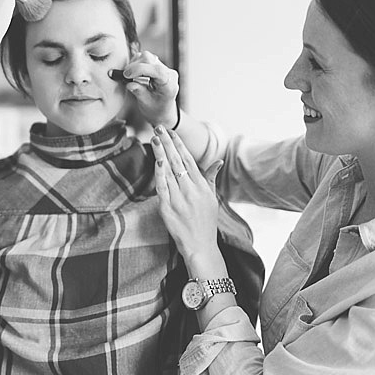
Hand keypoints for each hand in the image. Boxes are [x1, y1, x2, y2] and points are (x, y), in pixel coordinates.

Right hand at [117, 50, 179, 129]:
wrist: (163, 111)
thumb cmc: (156, 110)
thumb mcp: (146, 104)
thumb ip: (138, 92)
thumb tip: (129, 84)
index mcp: (169, 84)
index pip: (157, 70)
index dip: (139, 69)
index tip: (126, 75)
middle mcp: (169, 73)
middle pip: (149, 59)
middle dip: (134, 66)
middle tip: (125, 77)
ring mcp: (164, 68)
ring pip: (146, 57)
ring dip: (134, 65)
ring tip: (130, 77)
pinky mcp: (158, 65)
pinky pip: (145, 59)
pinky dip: (136, 64)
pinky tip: (134, 74)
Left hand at [152, 126, 221, 259]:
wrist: (200, 246)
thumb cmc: (206, 222)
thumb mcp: (212, 198)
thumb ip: (211, 178)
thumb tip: (218, 161)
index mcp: (202, 186)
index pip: (189, 159)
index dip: (179, 145)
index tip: (172, 132)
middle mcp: (191, 190)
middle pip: (178, 161)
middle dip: (168, 143)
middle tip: (160, 127)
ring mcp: (179, 199)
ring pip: (169, 171)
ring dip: (161, 153)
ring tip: (156, 138)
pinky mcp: (168, 209)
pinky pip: (162, 188)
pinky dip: (159, 174)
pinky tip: (157, 162)